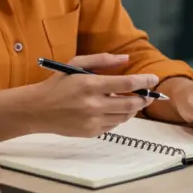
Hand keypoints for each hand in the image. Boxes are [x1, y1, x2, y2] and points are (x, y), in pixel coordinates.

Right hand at [33, 53, 157, 136]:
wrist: (38, 109)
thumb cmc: (59, 83)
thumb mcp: (77, 64)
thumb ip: (102, 60)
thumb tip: (126, 59)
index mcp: (91, 84)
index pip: (126, 84)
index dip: (143, 81)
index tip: (154, 79)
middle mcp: (93, 105)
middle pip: (130, 104)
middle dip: (144, 98)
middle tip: (149, 94)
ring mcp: (93, 121)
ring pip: (124, 117)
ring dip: (133, 109)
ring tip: (133, 101)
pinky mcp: (91, 133)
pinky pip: (113, 125)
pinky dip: (118, 117)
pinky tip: (114, 110)